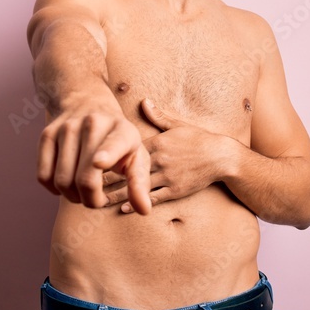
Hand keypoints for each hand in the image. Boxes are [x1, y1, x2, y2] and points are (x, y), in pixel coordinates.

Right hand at [38, 105, 151, 214]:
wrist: (87, 100)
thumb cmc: (118, 139)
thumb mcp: (135, 155)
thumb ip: (139, 183)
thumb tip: (143, 210)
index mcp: (122, 130)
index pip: (114, 143)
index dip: (106, 154)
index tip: (99, 162)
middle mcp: (93, 124)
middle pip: (84, 178)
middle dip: (91, 200)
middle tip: (98, 199)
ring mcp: (67, 127)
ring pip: (62, 181)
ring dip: (73, 197)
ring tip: (83, 191)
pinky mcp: (47, 134)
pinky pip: (44, 176)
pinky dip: (54, 189)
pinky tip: (67, 182)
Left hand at [104, 98, 228, 212]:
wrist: (221, 157)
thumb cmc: (199, 139)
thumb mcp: (178, 125)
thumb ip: (158, 116)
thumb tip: (144, 101)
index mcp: (158, 143)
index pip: (129, 150)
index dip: (110, 156)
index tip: (92, 160)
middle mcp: (160, 160)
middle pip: (128, 170)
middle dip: (107, 177)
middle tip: (87, 182)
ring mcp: (168, 176)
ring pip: (138, 186)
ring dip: (118, 193)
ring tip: (100, 199)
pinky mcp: (176, 190)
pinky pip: (154, 197)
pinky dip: (138, 202)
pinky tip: (124, 208)